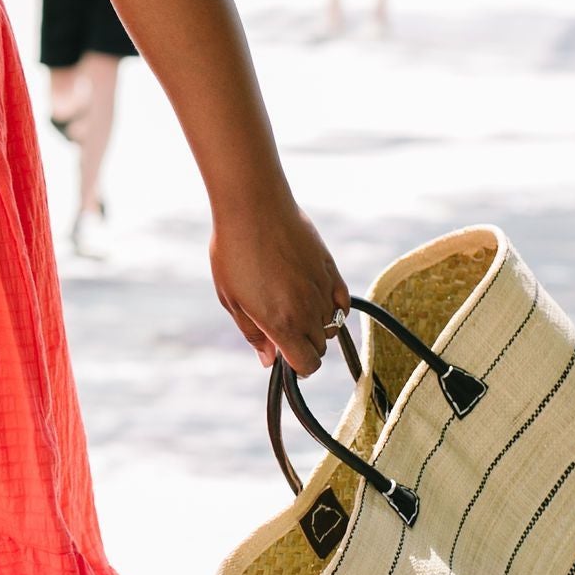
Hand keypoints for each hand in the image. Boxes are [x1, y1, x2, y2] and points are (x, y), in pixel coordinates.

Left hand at [209, 194, 348, 374]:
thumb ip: (253, 333)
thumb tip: (268, 360)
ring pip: (331, 326)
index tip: (284, 356)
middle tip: (282, 329)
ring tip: (292, 306)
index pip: (307, 365)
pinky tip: (314, 297)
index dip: (297, 367)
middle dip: (303, 346)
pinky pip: (342, 302)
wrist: (254, 206)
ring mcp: (322, 290)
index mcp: (281, 323)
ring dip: (316, 326)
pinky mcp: (331, 269)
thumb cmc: (233, 252)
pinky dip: (333, 307)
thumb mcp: (231, 299)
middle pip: (319, 348)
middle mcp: (307, 311)